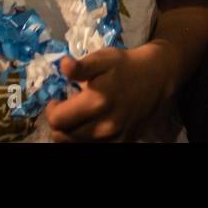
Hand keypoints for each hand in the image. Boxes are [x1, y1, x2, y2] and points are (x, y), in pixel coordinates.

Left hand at [44, 43, 174, 141]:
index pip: (57, 120)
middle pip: (63, 136)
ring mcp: (114, 139)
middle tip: (67, 108)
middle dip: (60, 122)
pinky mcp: (122, 144)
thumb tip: (64, 66)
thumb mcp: (103, 58)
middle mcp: (104, 126)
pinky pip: (93, 149)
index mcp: (97, 102)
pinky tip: (90, 125)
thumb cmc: (125, 66)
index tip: (57, 100)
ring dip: (71, 133)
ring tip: (79, 116)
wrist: (155, 78)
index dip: (51, 109)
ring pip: (75, 145)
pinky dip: (85, 140)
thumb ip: (82, 66)